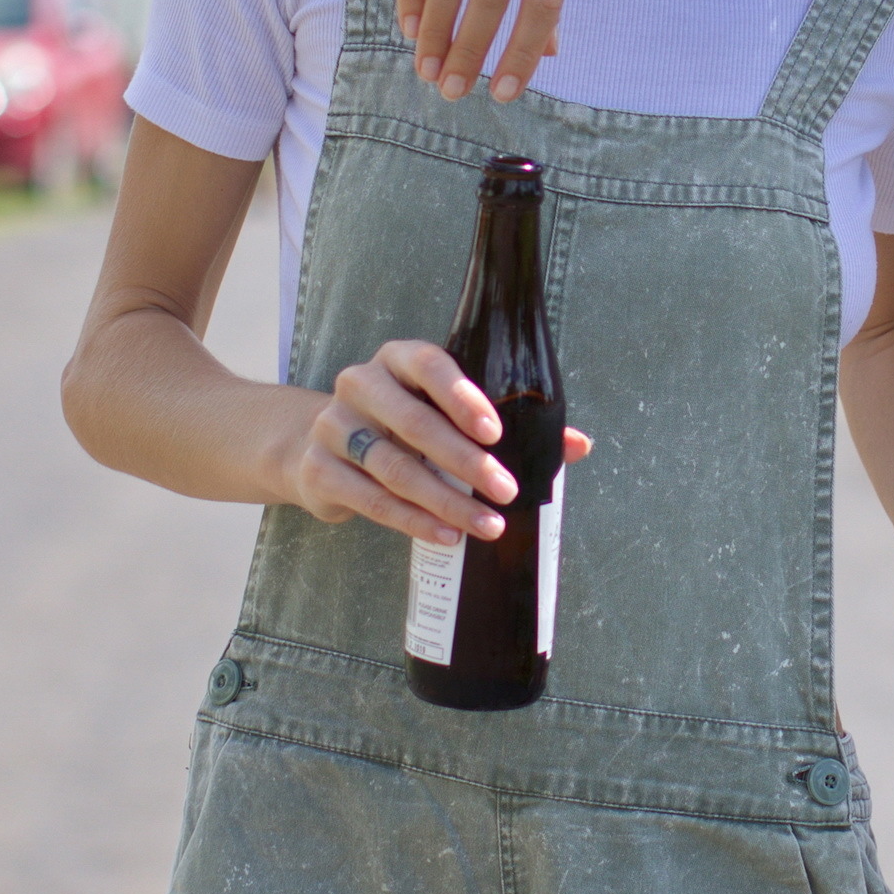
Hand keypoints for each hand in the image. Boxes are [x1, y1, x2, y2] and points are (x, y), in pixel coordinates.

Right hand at [286, 340, 592, 547]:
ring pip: (394, 467)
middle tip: (506, 489)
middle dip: (465, 460)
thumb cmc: (401, 427)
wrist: (315, 448)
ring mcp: (332, 426)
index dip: (462, 396)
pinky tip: (447, 534)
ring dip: (446, 500)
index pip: (429, 364)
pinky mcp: (318, 470)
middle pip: (413, 422)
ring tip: (487, 524)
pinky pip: (371, 500)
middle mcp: (360, 384)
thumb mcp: (445, 414)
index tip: (496, 431)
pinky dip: (413, 521)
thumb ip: (509, 424)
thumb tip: (578, 445)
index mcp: (397, 359)